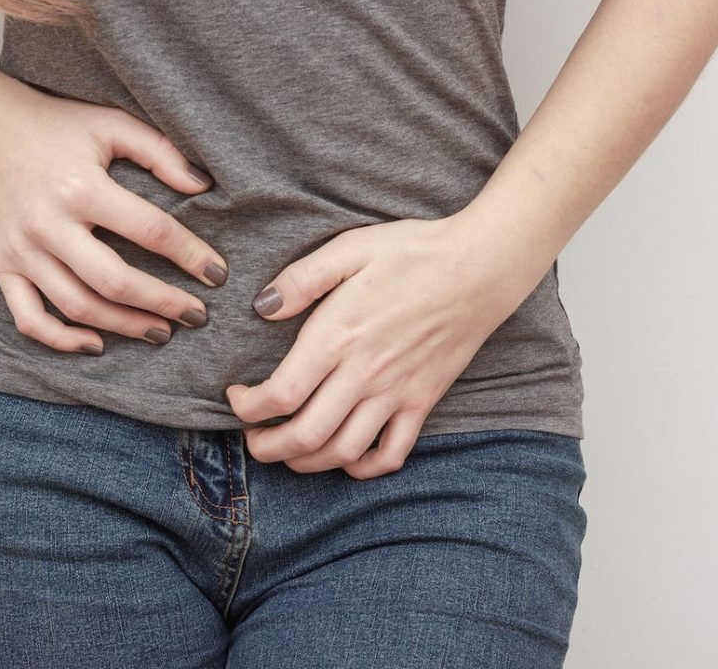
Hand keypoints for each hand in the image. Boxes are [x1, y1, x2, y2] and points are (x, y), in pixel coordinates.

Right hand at [0, 82, 228, 354]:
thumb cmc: (55, 127)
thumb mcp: (112, 125)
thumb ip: (160, 152)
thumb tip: (203, 185)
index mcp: (80, 187)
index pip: (149, 230)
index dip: (190, 255)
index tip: (216, 273)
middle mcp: (48, 223)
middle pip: (114, 281)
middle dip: (162, 303)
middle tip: (196, 315)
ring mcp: (21, 250)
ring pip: (77, 306)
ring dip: (124, 326)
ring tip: (160, 331)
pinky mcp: (3, 265)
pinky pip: (28, 318)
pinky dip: (61, 340)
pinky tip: (96, 344)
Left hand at [225, 214, 543, 479]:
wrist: (480, 267)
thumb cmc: (413, 252)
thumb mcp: (349, 248)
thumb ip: (301, 280)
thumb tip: (262, 307)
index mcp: (338, 336)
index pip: (281, 394)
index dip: (247, 407)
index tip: (237, 396)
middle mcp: (364, 373)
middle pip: (305, 435)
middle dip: (267, 447)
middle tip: (251, 439)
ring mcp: (396, 393)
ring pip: (343, 452)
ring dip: (306, 462)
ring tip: (287, 451)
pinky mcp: (423, 401)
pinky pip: (392, 453)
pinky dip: (364, 468)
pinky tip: (345, 458)